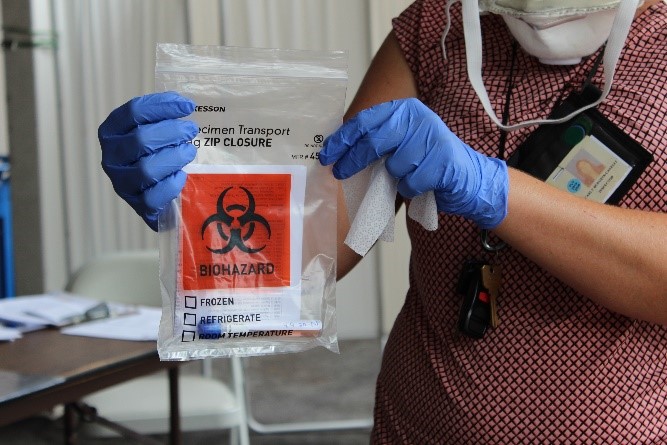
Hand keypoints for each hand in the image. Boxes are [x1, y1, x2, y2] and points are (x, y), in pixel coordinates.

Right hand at [98, 92, 197, 230]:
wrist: (159, 195)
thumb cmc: (158, 156)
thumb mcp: (156, 133)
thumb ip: (163, 117)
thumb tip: (184, 103)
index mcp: (112, 132)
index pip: (133, 112)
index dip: (162, 106)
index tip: (188, 106)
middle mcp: (111, 157)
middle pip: (141, 139)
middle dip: (172, 133)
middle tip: (191, 130)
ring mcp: (122, 183)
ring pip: (147, 169)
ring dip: (174, 158)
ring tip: (189, 151)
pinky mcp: (137, 205)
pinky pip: (154, 196)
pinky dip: (171, 185)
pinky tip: (181, 176)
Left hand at [319, 98, 507, 228]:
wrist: (472, 178)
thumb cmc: (429, 162)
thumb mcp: (403, 143)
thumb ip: (378, 141)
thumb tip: (339, 153)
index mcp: (405, 110)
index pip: (365, 121)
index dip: (342, 138)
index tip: (326, 154)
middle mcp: (419, 119)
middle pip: (374, 141)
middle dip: (353, 160)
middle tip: (339, 173)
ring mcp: (432, 139)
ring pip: (394, 166)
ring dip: (394, 179)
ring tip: (406, 178)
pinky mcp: (443, 162)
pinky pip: (410, 182)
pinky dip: (410, 190)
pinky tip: (421, 186)